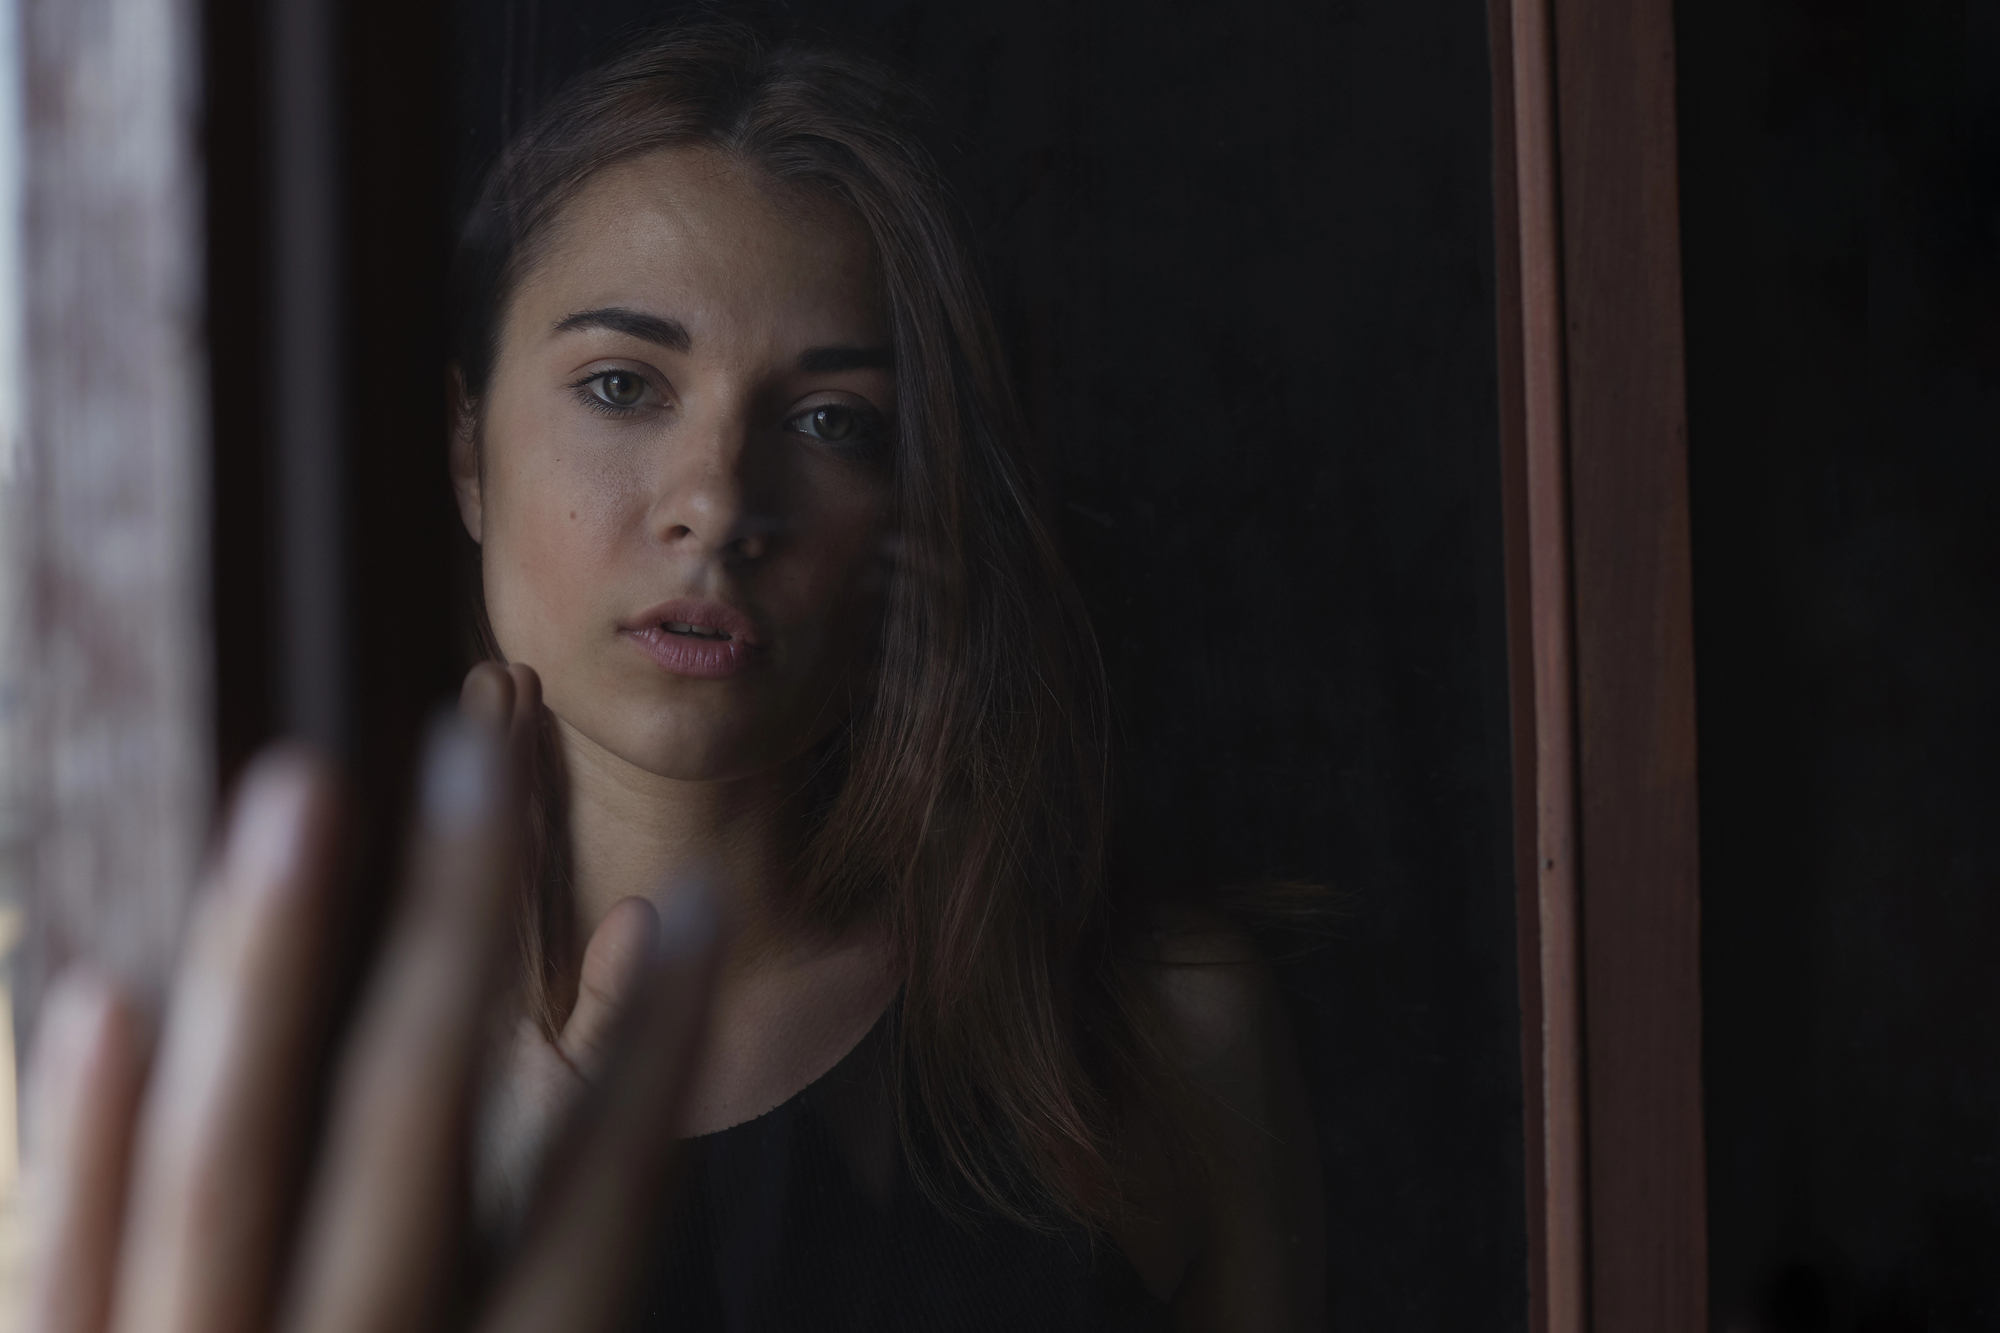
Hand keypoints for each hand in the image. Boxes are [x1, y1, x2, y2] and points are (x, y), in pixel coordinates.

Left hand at [22, 682, 718, 1332]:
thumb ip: (553, 1272)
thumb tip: (629, 1078)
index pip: (599, 1206)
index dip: (655, 1048)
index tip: (697, 902)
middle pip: (408, 1118)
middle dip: (454, 922)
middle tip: (476, 754)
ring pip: (221, 1159)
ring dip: (261, 962)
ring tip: (301, 787)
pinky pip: (61, 1274)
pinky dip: (82, 1137)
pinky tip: (102, 993)